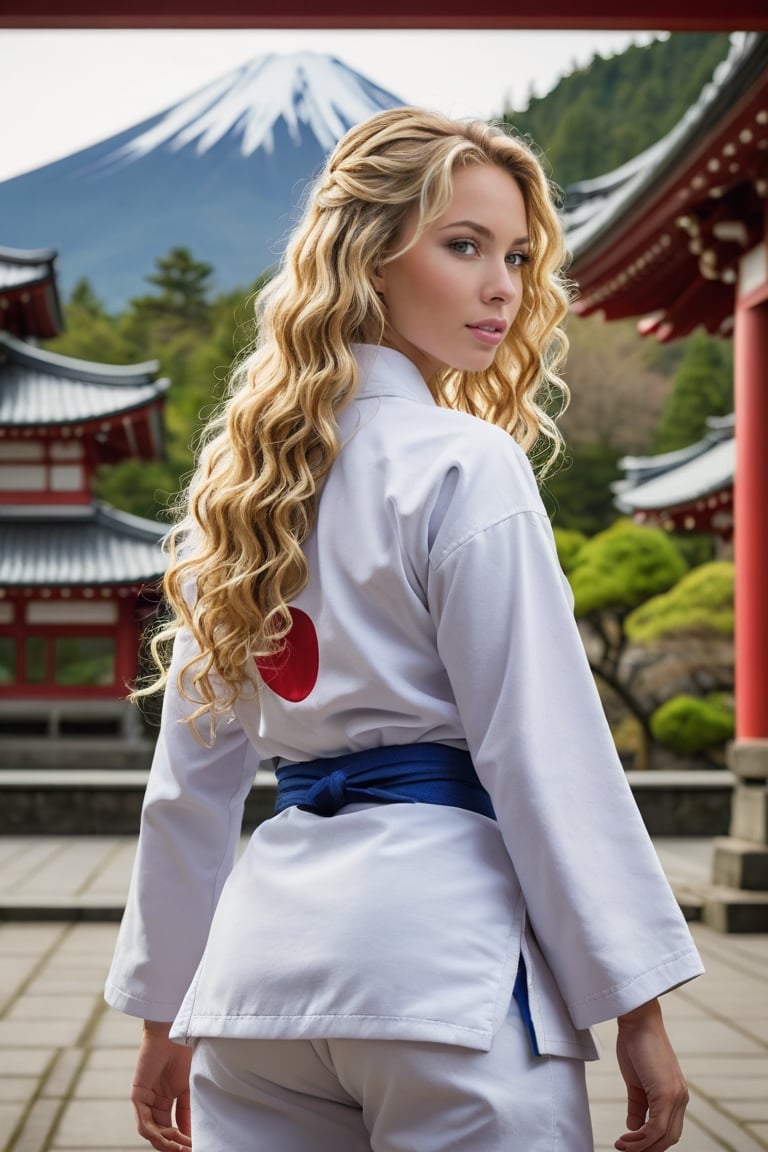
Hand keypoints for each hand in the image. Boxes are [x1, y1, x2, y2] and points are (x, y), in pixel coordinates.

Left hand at [130, 1020, 192, 1150]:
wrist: (174, 1031)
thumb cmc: (184, 1052)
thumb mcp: (188, 1087)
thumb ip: (187, 1111)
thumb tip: (192, 1135)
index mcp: (167, 1100)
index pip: (172, 1128)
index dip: (183, 1140)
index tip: (196, 1147)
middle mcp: (155, 1103)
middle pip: (162, 1133)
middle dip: (175, 1145)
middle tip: (189, 1151)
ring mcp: (145, 1100)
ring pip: (152, 1132)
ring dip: (166, 1143)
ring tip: (181, 1149)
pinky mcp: (137, 1095)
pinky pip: (143, 1122)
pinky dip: (155, 1134)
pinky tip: (169, 1138)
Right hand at [614, 998, 687, 1150]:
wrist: (638, 1020)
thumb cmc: (636, 1044)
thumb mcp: (635, 1082)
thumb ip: (638, 1106)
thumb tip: (634, 1129)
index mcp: (676, 1095)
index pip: (668, 1129)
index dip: (651, 1142)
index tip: (631, 1146)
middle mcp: (681, 1098)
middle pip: (669, 1138)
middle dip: (647, 1149)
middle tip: (625, 1151)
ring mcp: (676, 1096)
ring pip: (664, 1136)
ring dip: (641, 1147)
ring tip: (621, 1146)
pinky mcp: (667, 1093)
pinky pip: (656, 1127)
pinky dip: (641, 1138)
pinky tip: (626, 1138)